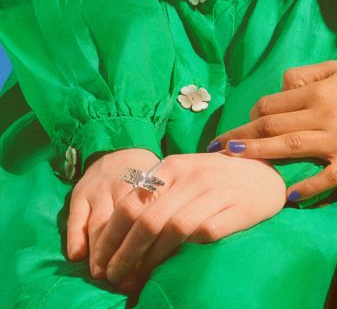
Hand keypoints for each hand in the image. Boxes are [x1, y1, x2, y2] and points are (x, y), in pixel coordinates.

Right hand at [67, 148, 159, 273]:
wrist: (120, 147)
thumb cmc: (146, 177)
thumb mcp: (160, 185)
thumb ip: (163, 209)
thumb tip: (172, 245)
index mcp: (148, 183)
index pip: (148, 217)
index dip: (145, 246)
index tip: (143, 270)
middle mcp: (123, 184)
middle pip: (123, 223)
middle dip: (121, 253)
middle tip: (120, 276)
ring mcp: (100, 188)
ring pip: (100, 223)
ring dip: (99, 251)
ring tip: (101, 273)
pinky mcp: (81, 192)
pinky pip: (76, 217)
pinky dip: (76, 237)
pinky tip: (78, 256)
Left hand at [71, 151, 286, 291]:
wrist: (263, 175)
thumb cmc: (216, 179)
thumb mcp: (183, 177)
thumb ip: (155, 195)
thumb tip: (117, 232)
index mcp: (172, 167)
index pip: (130, 203)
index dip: (110, 237)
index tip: (99, 263)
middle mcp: (191, 177)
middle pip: (147, 220)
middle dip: (123, 255)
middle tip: (111, 278)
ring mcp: (213, 193)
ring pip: (171, 230)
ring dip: (148, 261)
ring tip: (134, 281)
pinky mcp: (234, 211)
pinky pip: (201, 236)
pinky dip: (181, 257)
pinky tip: (169, 271)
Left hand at [211, 61, 336, 200]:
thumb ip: (309, 76)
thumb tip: (281, 88)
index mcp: (319, 92)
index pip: (273, 104)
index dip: (251, 115)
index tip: (239, 127)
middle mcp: (323, 114)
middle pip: (272, 126)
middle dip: (241, 137)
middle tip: (217, 149)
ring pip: (289, 148)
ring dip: (257, 155)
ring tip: (234, 161)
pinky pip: (324, 177)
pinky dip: (304, 188)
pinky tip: (287, 197)